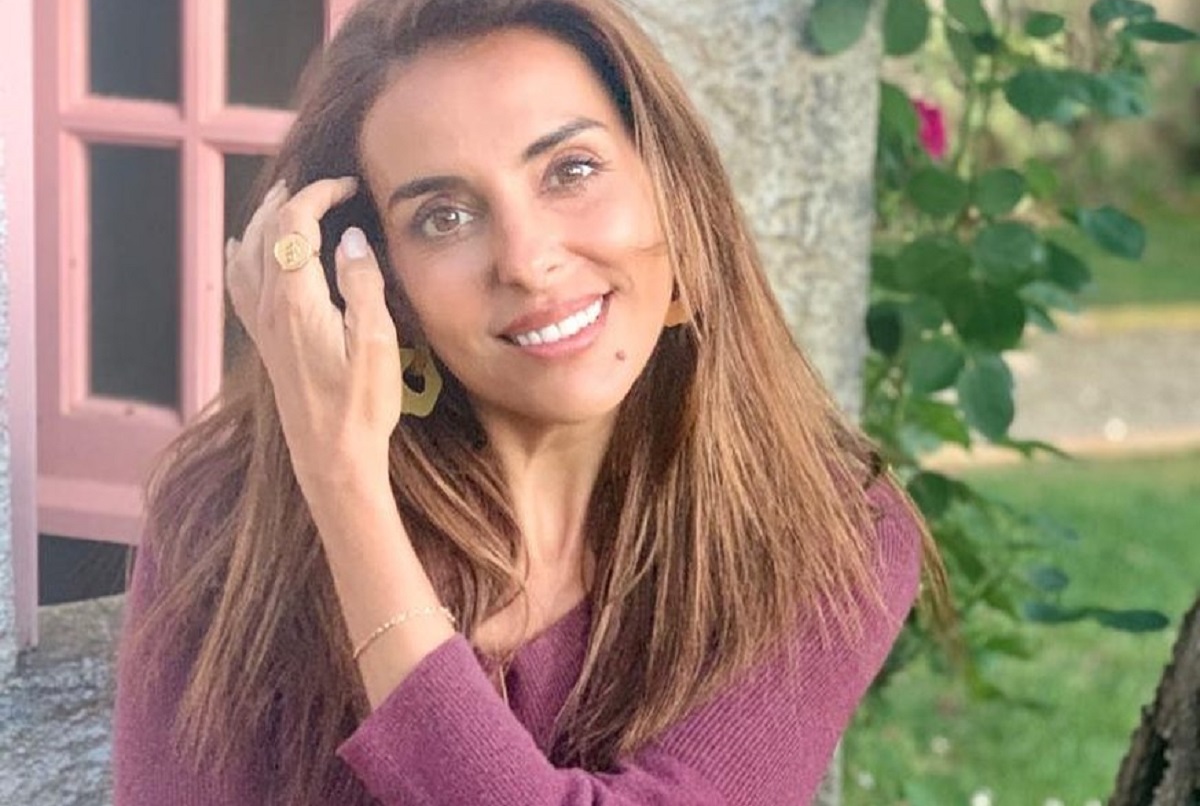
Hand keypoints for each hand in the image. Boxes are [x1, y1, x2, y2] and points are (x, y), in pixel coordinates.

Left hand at [225, 178, 402, 487]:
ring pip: (249, 254)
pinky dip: (242, 255)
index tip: (347, 186)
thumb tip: (349, 238)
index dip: (318, 195)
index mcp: (297, 300)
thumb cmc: (361, 405)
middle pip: (267, 233)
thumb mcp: (375, 343)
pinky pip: (240, 285)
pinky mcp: (265, 342)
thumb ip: (361, 284)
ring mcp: (262, 325)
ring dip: (265, 221)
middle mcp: (270, 307)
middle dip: (291, 200)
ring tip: (284, 200)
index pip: (294, 226)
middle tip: (322, 186)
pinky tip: (244, 249)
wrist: (333, 456)